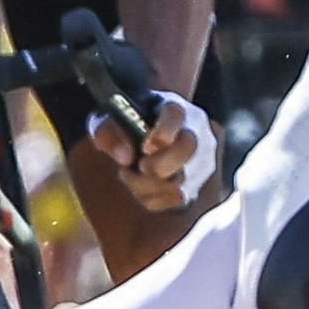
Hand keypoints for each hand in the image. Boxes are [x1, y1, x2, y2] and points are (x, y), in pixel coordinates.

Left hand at [89, 89, 219, 209]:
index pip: (175, 114)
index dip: (163, 130)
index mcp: (173, 109)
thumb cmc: (127, 129)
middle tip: (141, 166)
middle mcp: (195, 133)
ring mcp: (200, 162)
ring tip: (130, 174)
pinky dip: (151, 197)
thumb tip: (125, 158)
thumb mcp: (108, 124)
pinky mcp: (195, 185)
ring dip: (147, 184)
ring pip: (181, 180)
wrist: (146, 140)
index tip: (146, 146)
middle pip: (189, 148)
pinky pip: (173, 199)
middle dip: (160, 164)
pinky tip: (142, 185)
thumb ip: (109, 133)